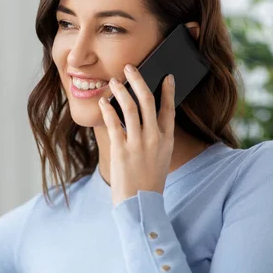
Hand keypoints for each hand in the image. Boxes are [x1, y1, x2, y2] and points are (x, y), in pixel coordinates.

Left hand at [98, 64, 175, 206]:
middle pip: (147, 100)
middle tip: (130, 68)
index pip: (169, 109)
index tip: (166, 75)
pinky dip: (108, 109)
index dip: (168, 90)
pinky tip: (103, 102)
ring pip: (130, 106)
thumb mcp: (161, 158)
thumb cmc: (148, 180)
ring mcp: (138, 143)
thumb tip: (145, 117)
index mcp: (166, 140)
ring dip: (120, 90)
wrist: (140, 204)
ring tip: (114, 81)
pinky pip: (113, 122)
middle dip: (138, 80)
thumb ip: (156, 138)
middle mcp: (154, 138)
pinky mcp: (121, 149)